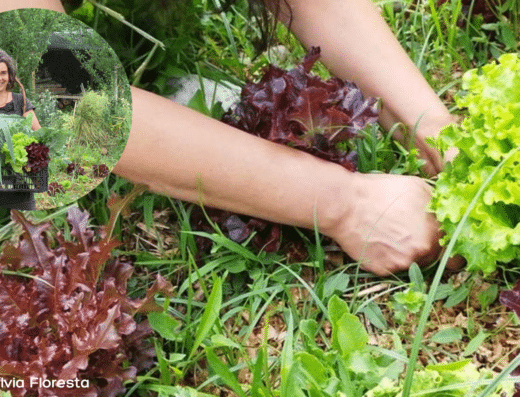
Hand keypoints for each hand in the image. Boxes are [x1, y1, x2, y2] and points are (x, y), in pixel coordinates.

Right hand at [327, 172, 442, 275]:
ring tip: (391, 236)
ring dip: (407, 254)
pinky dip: (388, 258)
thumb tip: (448, 213)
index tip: (443, 240)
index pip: (454, 246)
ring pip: (413, 263)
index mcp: (435, 231)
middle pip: (434, 257)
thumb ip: (438, 205)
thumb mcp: (417, 187)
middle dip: (426, 247)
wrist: (346, 206)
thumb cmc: (380, 192)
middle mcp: (422, 251)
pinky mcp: (383, 270)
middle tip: (411, 235)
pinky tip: (378, 242)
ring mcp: (402, 263)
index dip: (449, 242)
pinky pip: (392, 267)